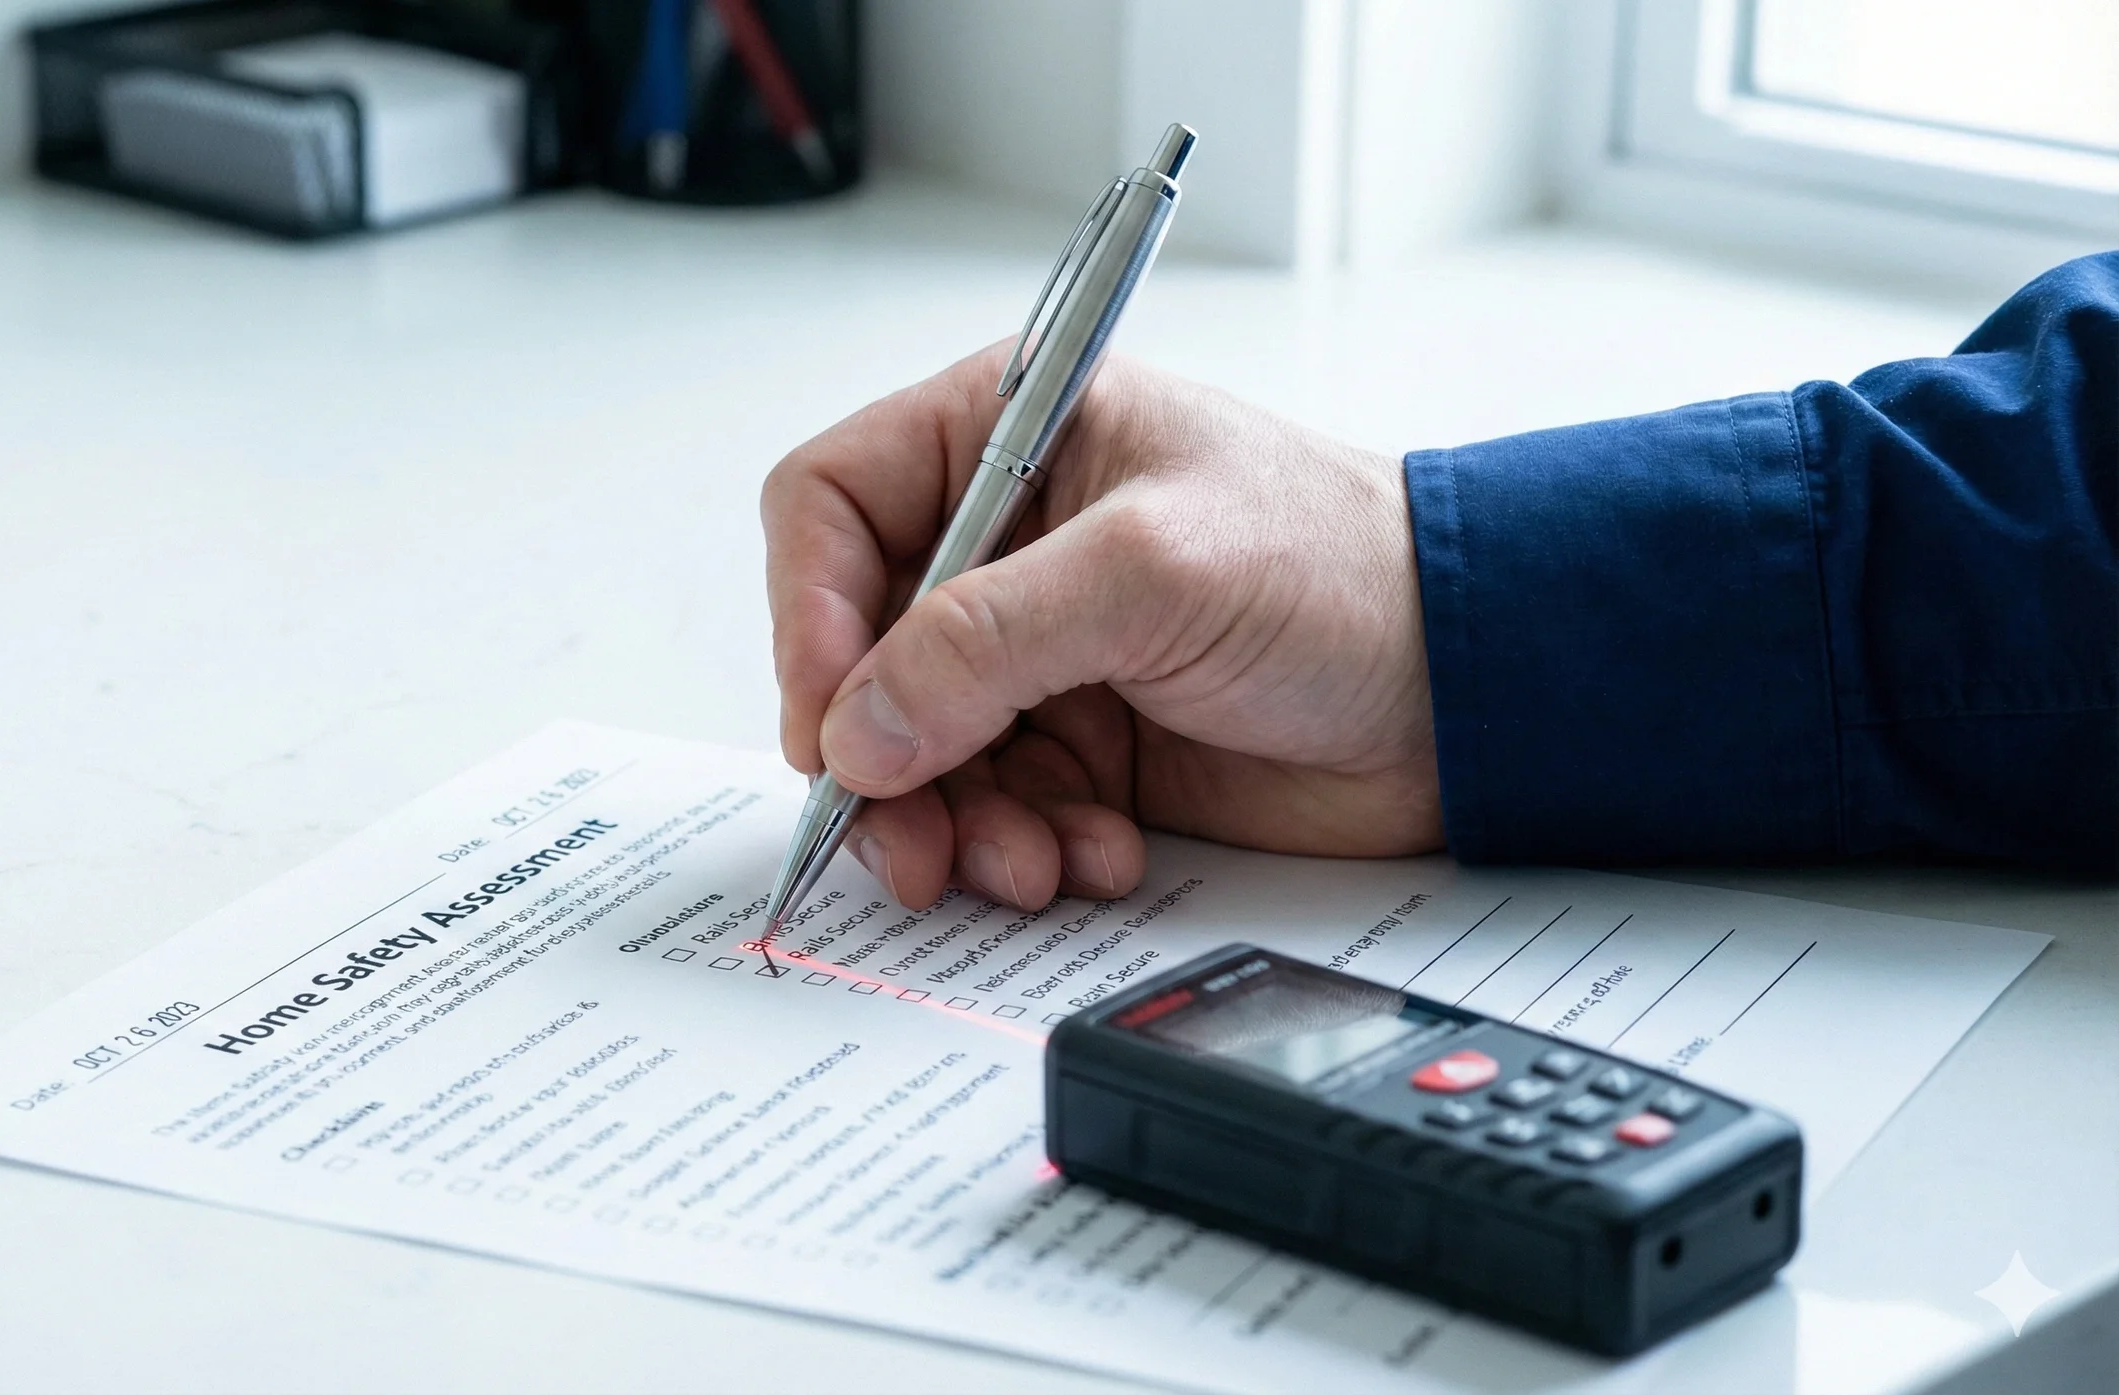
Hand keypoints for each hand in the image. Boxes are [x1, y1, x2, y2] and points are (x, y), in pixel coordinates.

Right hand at [761, 347, 1441, 912]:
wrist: (1467, 693)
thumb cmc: (1343, 573)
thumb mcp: (1151, 575)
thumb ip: (986, 643)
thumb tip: (857, 731)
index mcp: (1009, 436)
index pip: (830, 511)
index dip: (809, 617)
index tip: (831, 722)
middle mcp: (1007, 543)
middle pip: (857, 654)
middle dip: (882, 757)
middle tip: (908, 839)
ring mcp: (1040, 652)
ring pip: (916, 752)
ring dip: (956, 824)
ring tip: (1029, 863)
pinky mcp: (1080, 745)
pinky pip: (992, 810)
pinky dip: (1026, 849)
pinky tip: (1097, 854)